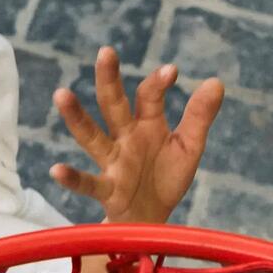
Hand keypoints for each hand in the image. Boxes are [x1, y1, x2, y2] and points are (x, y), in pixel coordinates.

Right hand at [51, 47, 223, 224]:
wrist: (151, 219)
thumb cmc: (165, 178)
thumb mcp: (188, 147)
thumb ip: (199, 117)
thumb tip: (216, 81)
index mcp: (146, 124)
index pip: (148, 96)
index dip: (158, 83)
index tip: (171, 72)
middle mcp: (125, 138)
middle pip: (113, 105)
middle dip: (109, 80)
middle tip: (106, 52)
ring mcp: (113, 162)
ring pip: (92, 137)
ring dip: (77, 117)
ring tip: (61, 94)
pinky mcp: (107, 190)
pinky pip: (88, 183)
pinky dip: (72, 178)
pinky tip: (56, 170)